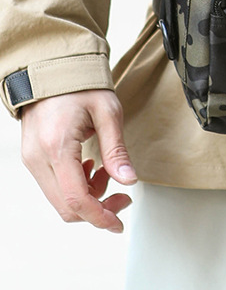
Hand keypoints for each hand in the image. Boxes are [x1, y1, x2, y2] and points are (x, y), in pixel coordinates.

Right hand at [20, 89, 136, 232]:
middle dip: (97, 209)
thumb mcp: (108, 111)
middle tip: (122, 196)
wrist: (52, 68)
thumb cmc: (79, 84)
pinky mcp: (33, 158)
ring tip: (107, 173)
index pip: (76, 199)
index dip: (100, 216)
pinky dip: (75, 187)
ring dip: (87, 197)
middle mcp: (38, 158)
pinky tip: (91, 168)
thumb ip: (117, 150)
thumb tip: (129, 180)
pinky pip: (53, 186)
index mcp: (57, 147)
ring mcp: (32, 160)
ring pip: (59, 200)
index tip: (119, 221)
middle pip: (66, 207)